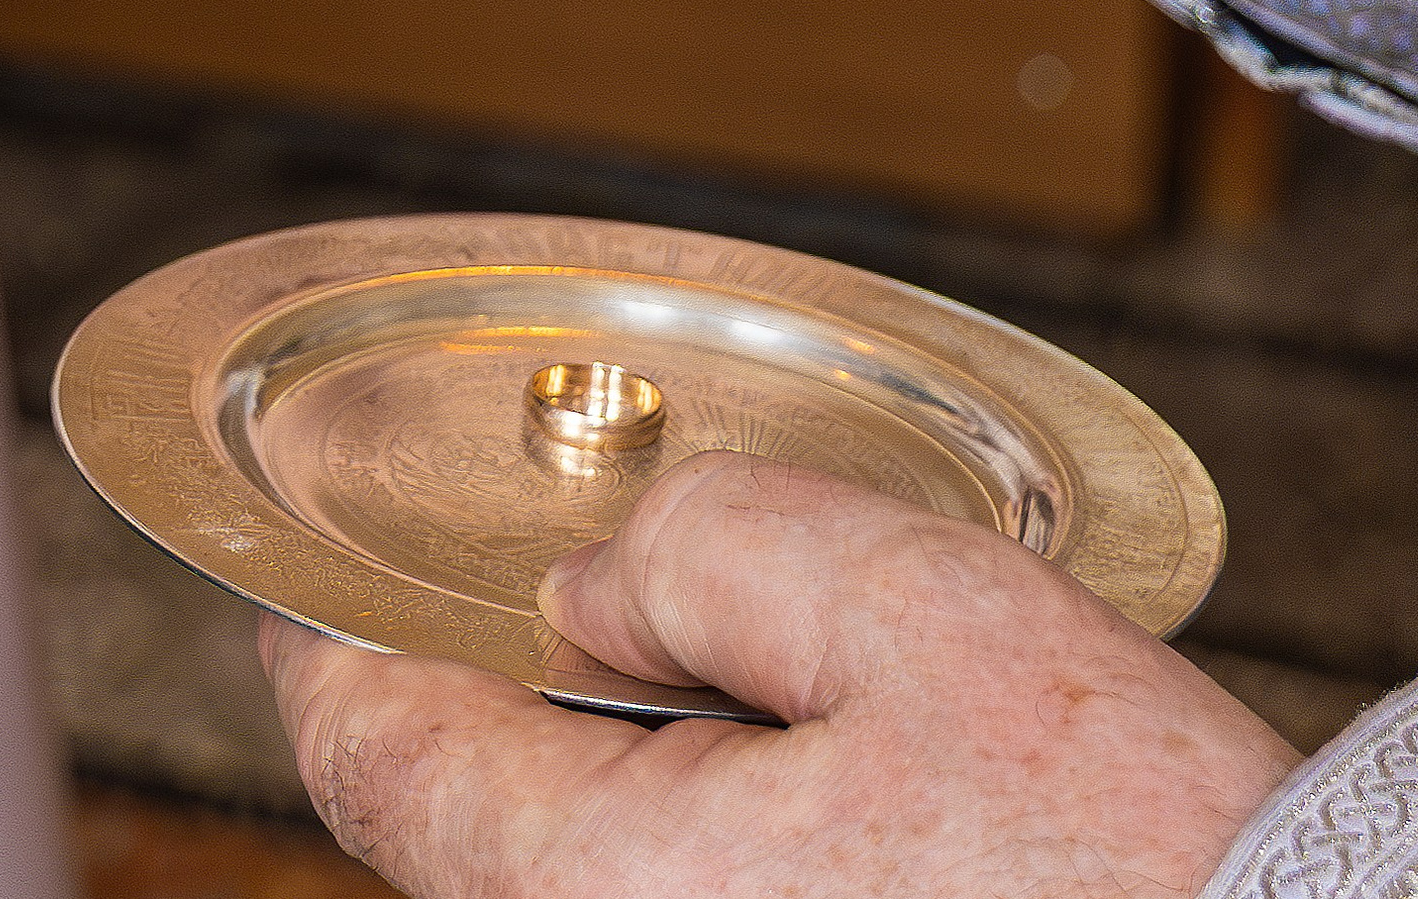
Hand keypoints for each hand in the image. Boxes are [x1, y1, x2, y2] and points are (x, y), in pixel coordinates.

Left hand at [263, 453, 1292, 898]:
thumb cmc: (1126, 859)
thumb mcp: (923, 613)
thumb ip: (723, 552)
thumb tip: (600, 587)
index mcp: (611, 889)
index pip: (379, 756)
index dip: (321, 643)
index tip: (291, 585)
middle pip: (469, 825)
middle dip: (493, 690)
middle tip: (564, 583)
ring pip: (572, 873)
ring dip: (602, 762)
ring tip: (718, 669)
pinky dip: (672, 827)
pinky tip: (777, 770)